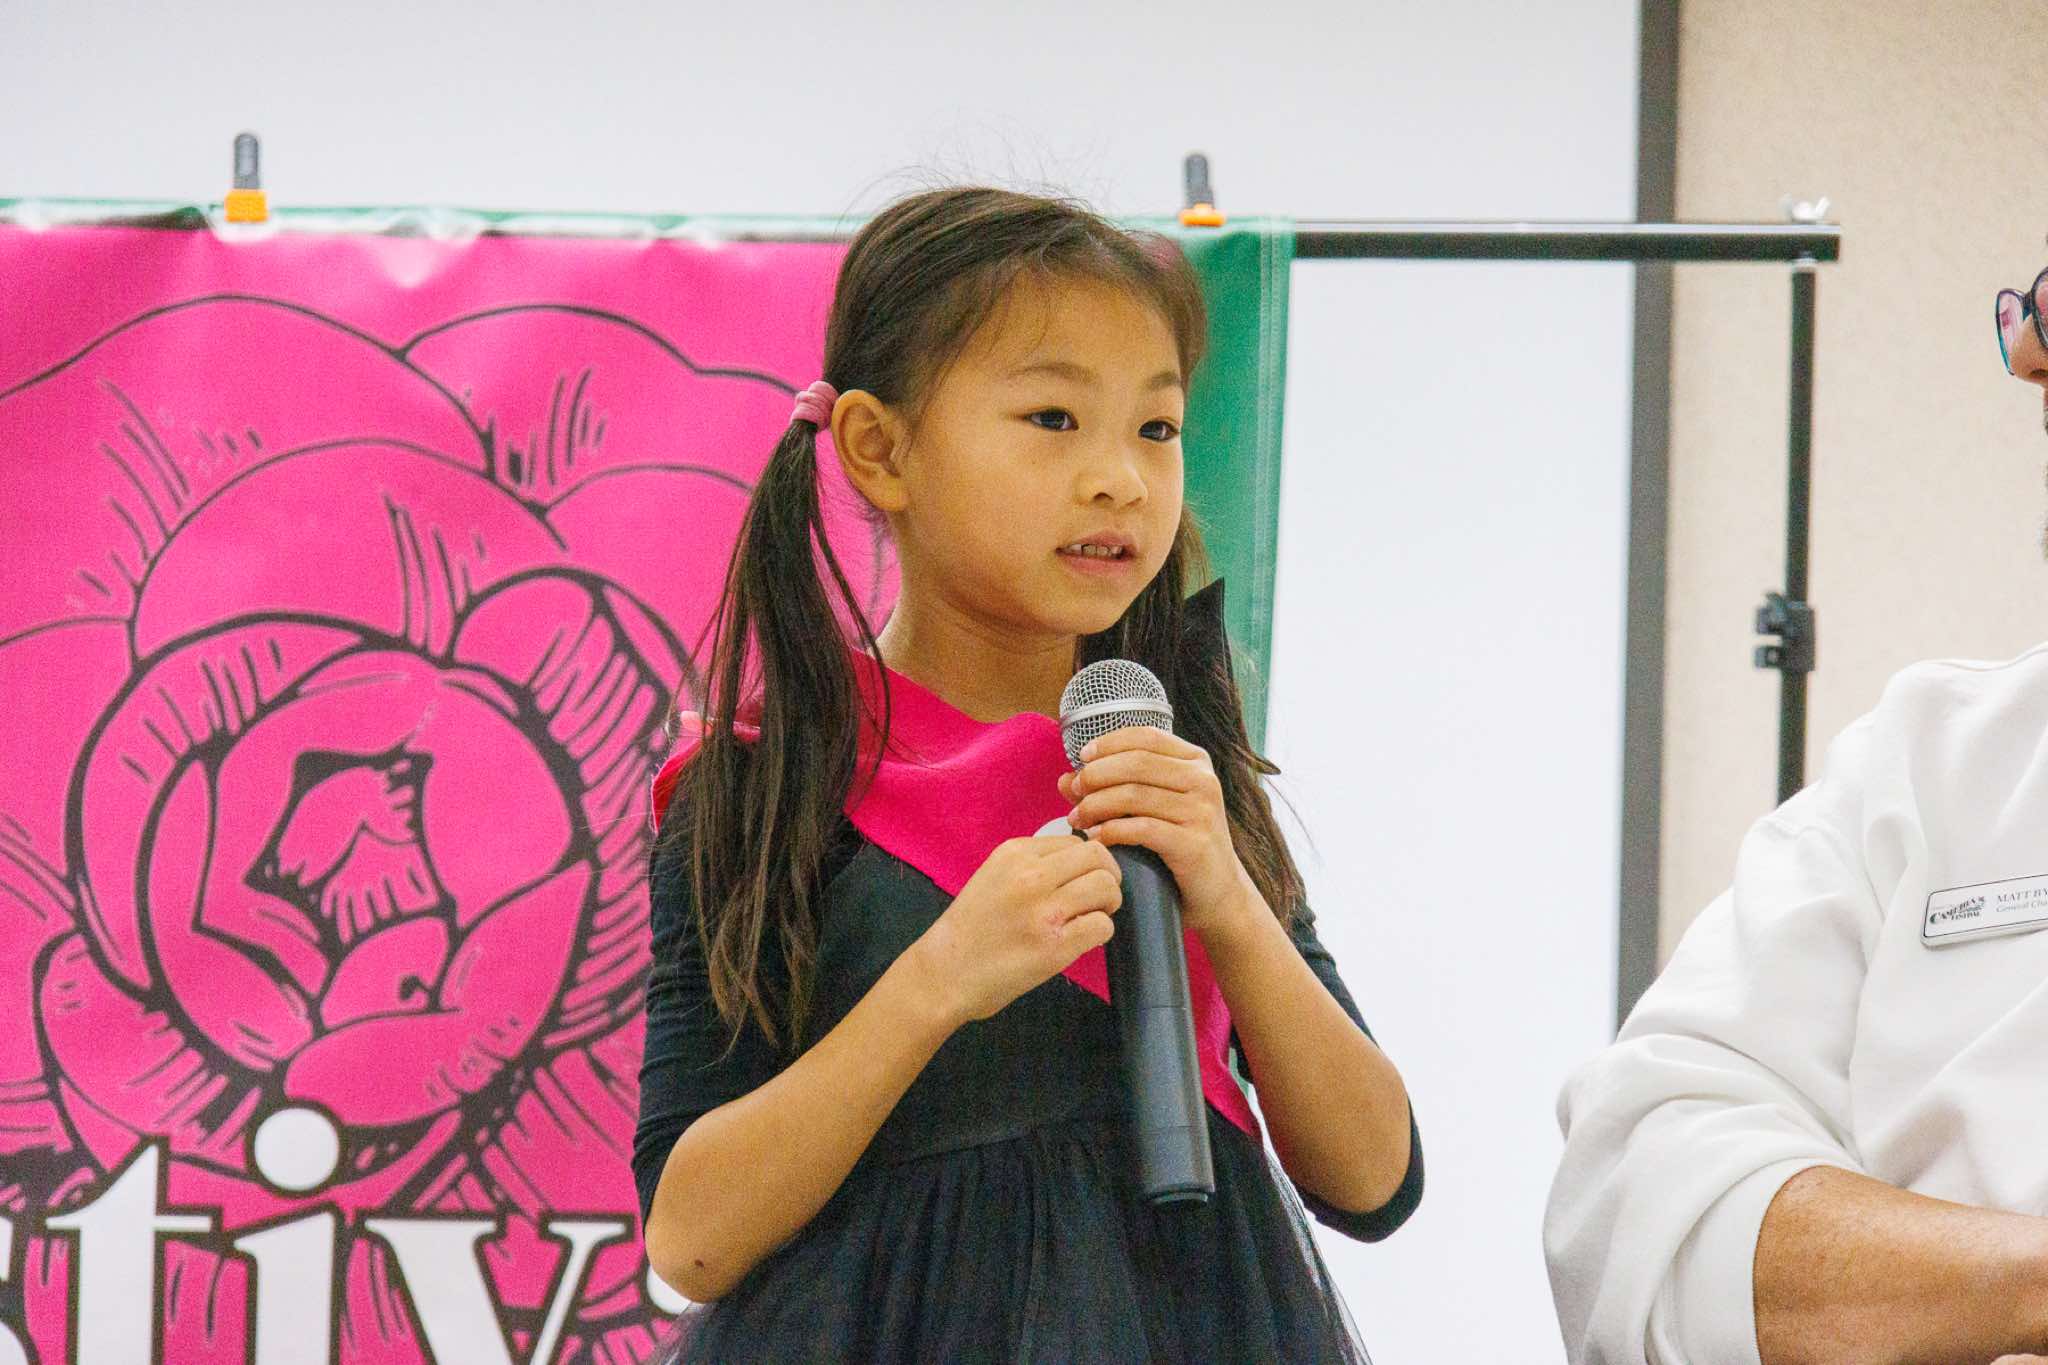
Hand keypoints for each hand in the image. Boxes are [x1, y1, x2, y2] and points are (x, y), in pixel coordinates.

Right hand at [910, 835, 1122, 1026]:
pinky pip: (1102, 926)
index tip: (1080, 881)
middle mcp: (1031, 876)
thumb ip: (1033, 865)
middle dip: (1108, 876)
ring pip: (1107, 887)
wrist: (945, 973)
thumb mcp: (994, 875)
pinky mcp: (1056, 946)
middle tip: (1098, 898)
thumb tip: (1081, 864)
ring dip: (1108, 904)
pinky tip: (1081, 939)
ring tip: (1092, 917)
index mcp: (1015, 853)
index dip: (1087, 862)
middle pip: (1098, 858)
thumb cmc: (970, 928)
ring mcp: (1044, 911)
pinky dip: (1100, 932)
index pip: (1076, 841)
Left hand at [1057, 725, 1261, 944]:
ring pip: (1134, 795)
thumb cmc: (1179, 845)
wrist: (1219, 892)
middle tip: (1074, 794)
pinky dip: (1111, 831)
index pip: (1145, 737)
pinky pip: (1142, 829)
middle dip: (1096, 775)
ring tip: (1077, 819)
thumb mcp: (1149, 809)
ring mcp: (1202, 811)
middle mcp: (1203, 780)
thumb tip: (1065, 779)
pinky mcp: (1194, 843)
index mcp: (1195, 761)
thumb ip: (1111, 789)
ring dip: (1096, 805)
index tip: (1082, 759)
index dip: (1108, 744)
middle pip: (1136, 762)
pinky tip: (1095, 838)